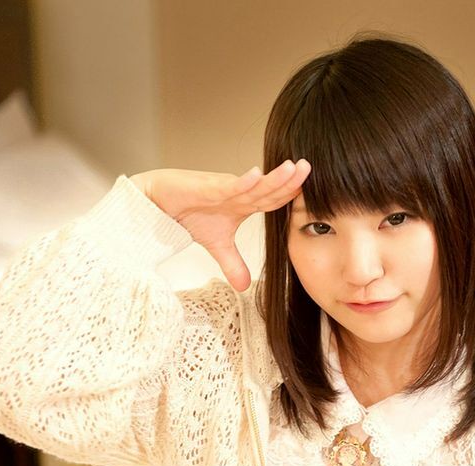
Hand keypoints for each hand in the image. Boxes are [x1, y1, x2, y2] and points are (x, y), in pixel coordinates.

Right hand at [130, 159, 310, 290]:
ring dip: (272, 177)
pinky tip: (256, 175)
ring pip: (253, 184)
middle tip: (311, 168)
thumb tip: (244, 287)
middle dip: (290, 180)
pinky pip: (227, 186)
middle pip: (269, 188)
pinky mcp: (206, 188)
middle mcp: (238, 193)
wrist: (158, 204)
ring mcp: (223, 188)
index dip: (291, 196)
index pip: (273, 200)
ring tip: (293, 168)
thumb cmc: (189, 214)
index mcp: (244, 204)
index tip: (316, 194)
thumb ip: (233, 263)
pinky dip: (242, 182)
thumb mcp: (216, 245)